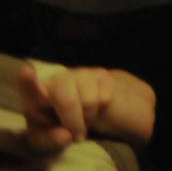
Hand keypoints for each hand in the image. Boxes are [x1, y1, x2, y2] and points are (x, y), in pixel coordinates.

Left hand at [18, 62, 154, 150]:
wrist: (89, 112)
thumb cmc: (60, 125)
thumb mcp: (48, 138)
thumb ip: (50, 140)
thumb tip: (65, 136)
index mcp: (37, 94)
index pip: (30, 86)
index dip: (29, 81)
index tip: (26, 73)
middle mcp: (58, 78)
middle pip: (66, 100)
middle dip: (73, 122)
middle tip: (76, 135)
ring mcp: (82, 73)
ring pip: (89, 101)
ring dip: (88, 117)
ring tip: (83, 119)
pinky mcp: (102, 75)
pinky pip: (104, 97)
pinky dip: (101, 109)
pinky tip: (95, 108)